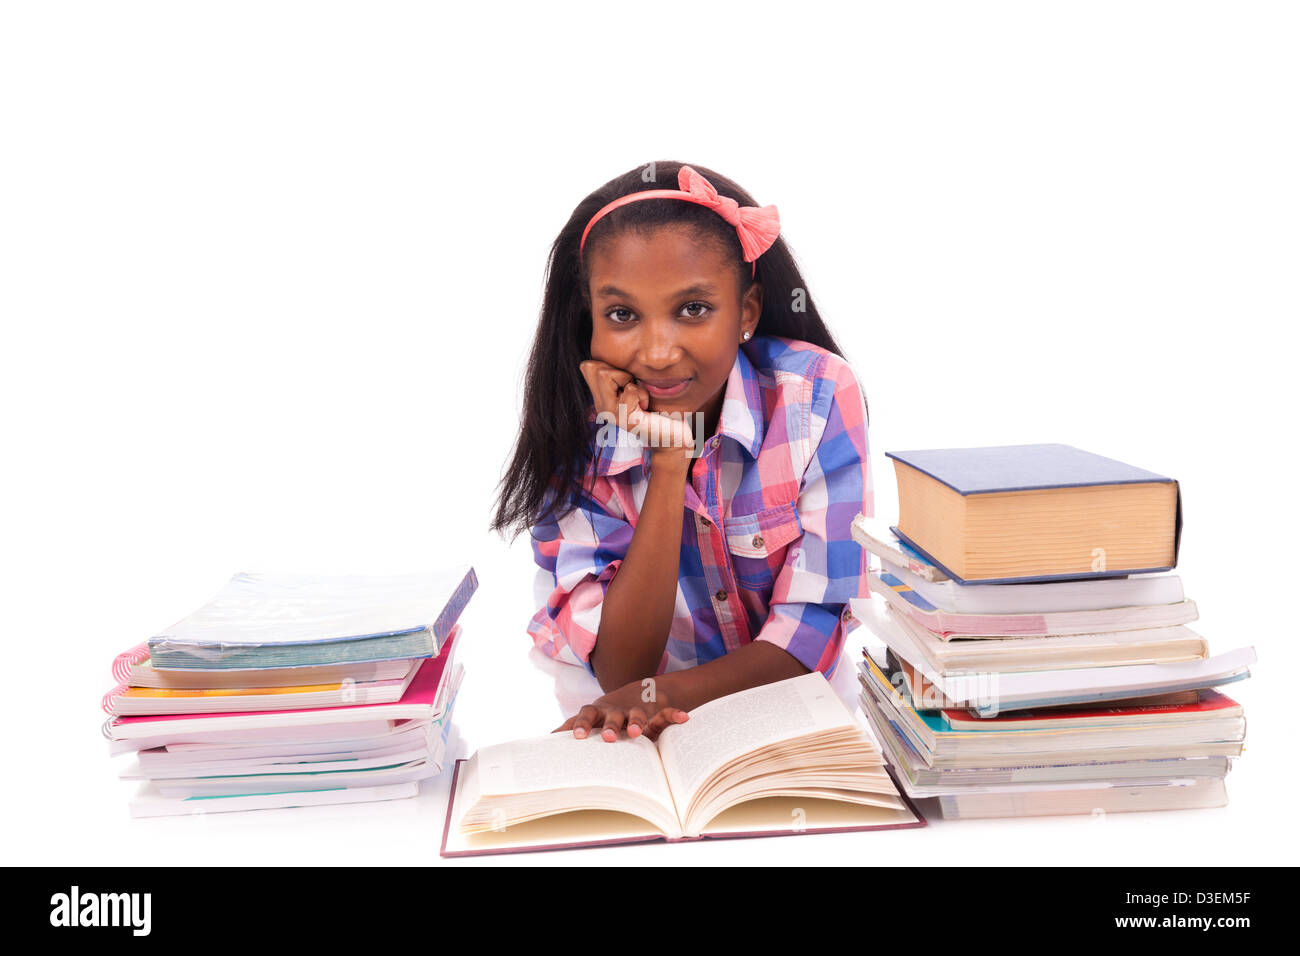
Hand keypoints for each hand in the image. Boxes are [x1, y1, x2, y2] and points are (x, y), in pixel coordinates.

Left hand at [552, 678, 689, 742]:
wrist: (641, 691)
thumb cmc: (609, 713)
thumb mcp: (592, 718)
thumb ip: (573, 727)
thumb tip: (547, 740)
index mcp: (598, 712)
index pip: (586, 716)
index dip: (582, 725)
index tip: (577, 738)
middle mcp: (616, 709)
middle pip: (611, 716)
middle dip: (610, 726)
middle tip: (608, 738)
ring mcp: (636, 708)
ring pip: (636, 714)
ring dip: (636, 722)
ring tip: (636, 732)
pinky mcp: (655, 709)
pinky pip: (666, 712)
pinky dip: (674, 714)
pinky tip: (683, 718)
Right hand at [579, 359, 694, 455]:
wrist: (672, 436)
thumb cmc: (658, 407)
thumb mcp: (635, 384)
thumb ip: (621, 373)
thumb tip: (611, 346)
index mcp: (601, 397)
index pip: (588, 366)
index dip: (611, 367)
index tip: (628, 383)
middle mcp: (601, 407)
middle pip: (592, 366)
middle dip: (618, 372)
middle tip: (633, 389)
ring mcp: (610, 415)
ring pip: (606, 374)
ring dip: (629, 382)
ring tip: (639, 399)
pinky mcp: (625, 420)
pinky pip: (630, 390)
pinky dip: (642, 394)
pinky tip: (646, 408)